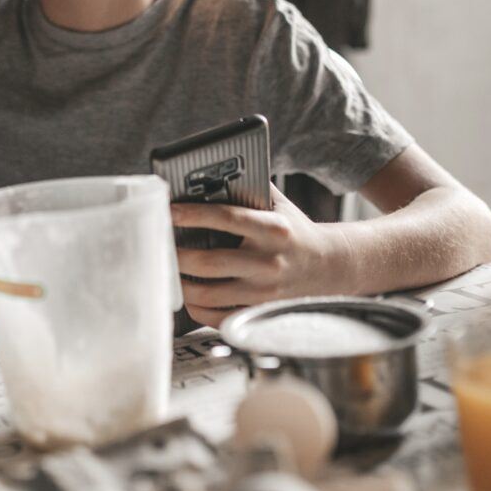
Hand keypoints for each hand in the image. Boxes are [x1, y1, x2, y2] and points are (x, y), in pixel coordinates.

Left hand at [170, 184, 352, 328]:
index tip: (168, 210)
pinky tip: (188, 294)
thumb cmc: (295, 231)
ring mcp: (265, 293)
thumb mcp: (279, 204)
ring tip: (169, 270)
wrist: (331, 267)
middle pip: (209, 262)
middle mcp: (269, 262)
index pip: (227, 218)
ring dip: (181, 283)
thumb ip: (250, 187)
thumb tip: (208, 173)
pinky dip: (197, 308)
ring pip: (209, 294)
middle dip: (177, 254)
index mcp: (274, 229)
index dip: (193, 214)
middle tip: (160, 245)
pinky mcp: (261, 313)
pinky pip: (219, 317)